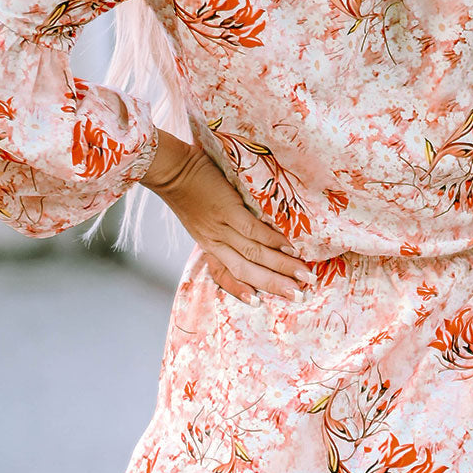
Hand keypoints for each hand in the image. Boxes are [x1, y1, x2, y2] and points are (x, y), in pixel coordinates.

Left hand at [141, 128, 312, 303]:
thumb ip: (218, 225)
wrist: (169, 169)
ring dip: (282, 267)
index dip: (239, 290)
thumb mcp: (198, 215)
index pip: (223, 274)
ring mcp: (221, 227)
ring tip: (303, 275)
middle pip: (247, 271)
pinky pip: (254, 231)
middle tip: (299, 295)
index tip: (258, 303)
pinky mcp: (227, 209)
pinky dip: (273, 242)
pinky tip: (291, 248)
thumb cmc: (185, 187)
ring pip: (254, 254)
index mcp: (207, 244)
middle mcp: (214, 241)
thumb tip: (244, 226)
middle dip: (275, 284)